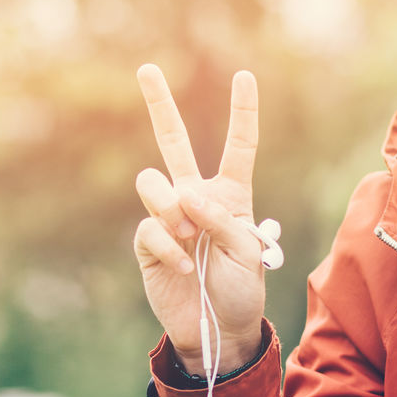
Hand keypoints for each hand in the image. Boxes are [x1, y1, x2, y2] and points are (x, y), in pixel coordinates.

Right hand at [133, 64, 266, 373]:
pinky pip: (149, 227)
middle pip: (174, 142)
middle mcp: (197, 197)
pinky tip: (183, 267)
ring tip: (189, 235)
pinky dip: (168, 246)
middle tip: (146, 68)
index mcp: (232, 194)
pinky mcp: (148, 242)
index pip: (238, 145)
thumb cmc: (242, 288)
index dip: (242, 112)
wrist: (216, 328)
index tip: (244, 76)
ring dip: (171, 207)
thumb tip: (184, 195)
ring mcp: (169, 217)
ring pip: (153, 183)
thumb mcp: (250, 253)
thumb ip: (222, 219)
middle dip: (160, 105)